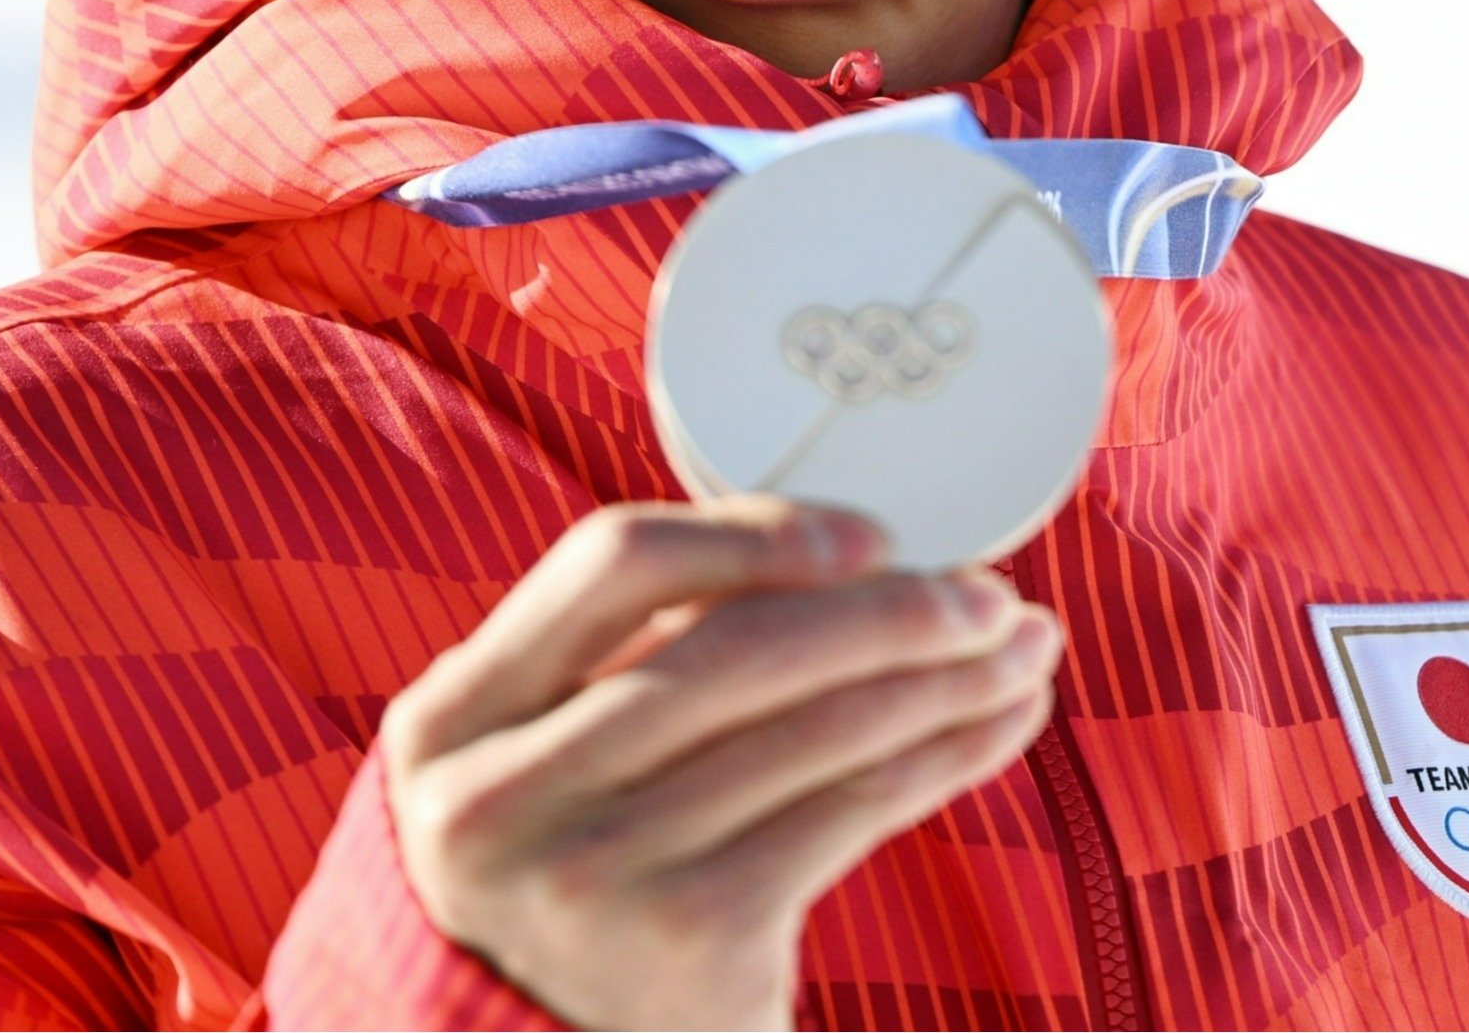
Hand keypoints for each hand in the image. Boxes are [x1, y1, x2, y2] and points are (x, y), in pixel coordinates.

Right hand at [378, 497, 1062, 1029]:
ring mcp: (597, 871)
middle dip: (887, 608)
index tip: (870, 533)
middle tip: (990, 592)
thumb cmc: (569, 896)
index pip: (611, 564)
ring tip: (1020, 650)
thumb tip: (841, 563)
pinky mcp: (693, 936)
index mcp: (448, 722)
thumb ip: (628, 669)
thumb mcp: (538, 775)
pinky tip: (995, 728)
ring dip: (943, 677)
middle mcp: (504, 794)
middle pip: (734, 647)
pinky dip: (943, 757)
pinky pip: (850, 810)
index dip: (752, 532)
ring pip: (811, 728)